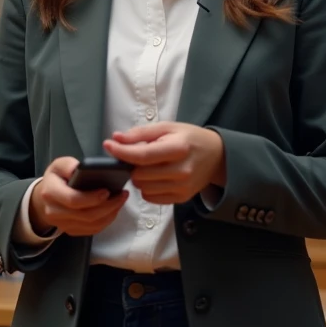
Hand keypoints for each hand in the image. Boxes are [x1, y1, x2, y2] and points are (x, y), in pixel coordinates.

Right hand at [28, 156, 128, 236]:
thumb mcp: (59, 165)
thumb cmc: (56, 178)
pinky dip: (106, 221)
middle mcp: (54, 212)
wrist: (45, 197)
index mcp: (51, 193)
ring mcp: (62, 224)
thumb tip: (80, 169)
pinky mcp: (71, 231)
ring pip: (91, 225)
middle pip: (86, 215)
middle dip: (108, 206)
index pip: (73, 200)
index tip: (107, 191)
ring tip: (121, 200)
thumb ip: (69, 165)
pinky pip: (92, 230)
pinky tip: (114, 210)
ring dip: (110, 214)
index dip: (92, 198)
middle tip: (122, 194)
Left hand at [103, 122, 225, 204]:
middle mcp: (182, 171)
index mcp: (178, 148)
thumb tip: (117, 138)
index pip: (143, 155)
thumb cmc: (190, 139)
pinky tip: (156, 177)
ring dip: (140, 178)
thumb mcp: (168, 128)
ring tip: (149, 167)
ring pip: (143, 188)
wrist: (216, 156)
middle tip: (138, 157)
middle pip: (140, 174)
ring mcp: (182, 187)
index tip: (109, 145)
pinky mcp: (181, 198)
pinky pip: (151, 198)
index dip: (122, 151)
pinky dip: (147, 188)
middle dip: (132, 165)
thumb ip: (141, 133)